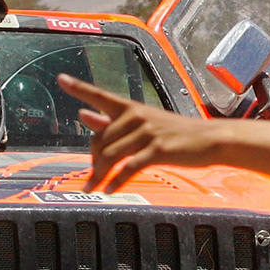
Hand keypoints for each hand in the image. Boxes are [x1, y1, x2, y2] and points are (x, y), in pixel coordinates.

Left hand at [58, 74, 219, 190]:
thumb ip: (111, 121)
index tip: (61, 79)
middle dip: (92, 161)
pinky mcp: (157, 149)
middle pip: (100, 139)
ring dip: (99, 176)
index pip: (100, 95)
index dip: (79, 87)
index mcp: (131, 108)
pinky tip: (110, 190)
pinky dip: (116, 181)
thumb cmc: (175, 132)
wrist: (209, 140)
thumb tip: (83, 115)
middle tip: (90, 178)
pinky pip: (128, 168)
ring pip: (111, 155)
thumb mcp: (143, 123)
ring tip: (93, 188)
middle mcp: (136, 116)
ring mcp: (147, 132)